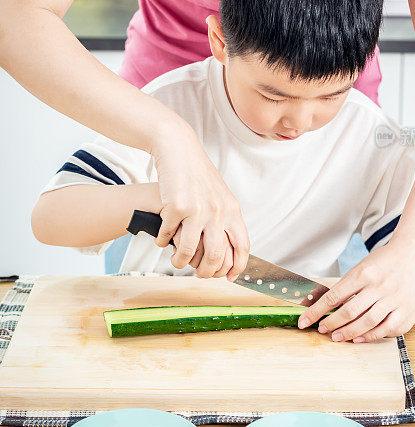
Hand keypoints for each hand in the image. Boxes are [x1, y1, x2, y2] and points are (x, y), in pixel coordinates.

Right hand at [150, 118, 249, 279]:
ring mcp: (197, 209)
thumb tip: (226, 249)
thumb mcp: (219, 196)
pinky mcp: (176, 206)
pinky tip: (161, 239)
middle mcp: (218, 211)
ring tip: (176, 260)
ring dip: (179, 262)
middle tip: (197, 273)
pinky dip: (162, 242)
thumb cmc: (197, 174)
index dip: (237, 267)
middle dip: (205, 272)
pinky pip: (167, 236)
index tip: (229, 277)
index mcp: (232, 210)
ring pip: (188, 252)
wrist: (179, 149)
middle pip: (215, 256)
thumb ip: (224, 219)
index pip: (242, 246)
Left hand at [297, 238, 414, 341]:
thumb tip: (327, 304)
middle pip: (349, 312)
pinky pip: (385, 329)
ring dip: (348, 333)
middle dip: (331, 323)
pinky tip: (358, 338)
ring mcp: (393, 299)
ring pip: (366, 323)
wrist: (414, 254)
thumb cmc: (384, 260)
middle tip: (321, 329)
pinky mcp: (405, 309)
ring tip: (337, 337)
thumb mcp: (362, 267)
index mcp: (364, 273)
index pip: (334, 296)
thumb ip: (347, 286)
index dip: (317, 311)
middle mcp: (378, 286)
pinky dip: (370, 336)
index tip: (305, 321)